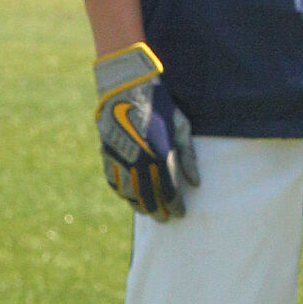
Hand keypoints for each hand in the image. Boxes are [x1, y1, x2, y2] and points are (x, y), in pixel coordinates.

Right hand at [94, 42, 198, 220]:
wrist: (126, 84)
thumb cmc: (159, 103)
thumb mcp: (181, 125)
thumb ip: (188, 156)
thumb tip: (196, 183)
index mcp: (159, 155)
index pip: (169, 193)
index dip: (176, 207)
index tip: (181, 213)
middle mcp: (138, 161)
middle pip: (149, 198)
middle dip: (158, 211)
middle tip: (165, 219)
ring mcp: (120, 157)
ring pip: (129, 193)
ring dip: (138, 205)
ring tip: (147, 211)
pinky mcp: (106, 151)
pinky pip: (112, 179)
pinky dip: (120, 191)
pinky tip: (127, 196)